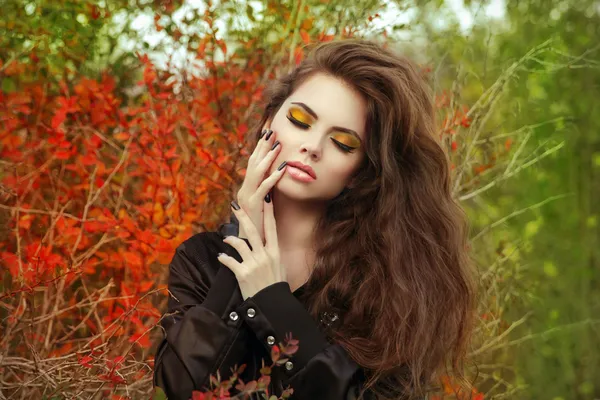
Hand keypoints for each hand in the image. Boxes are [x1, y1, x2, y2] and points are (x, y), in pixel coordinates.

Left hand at [218, 197, 286, 299]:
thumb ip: (273, 254)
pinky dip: (224, 258)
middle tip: (236, 207)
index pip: (271, 228)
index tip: (266, 199)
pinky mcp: (242, 274)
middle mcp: (264, 256)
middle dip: (244, 217)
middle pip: (253, 231)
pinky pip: (229, 261)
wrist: (272, 305)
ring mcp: (253, 264)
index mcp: (275, 252)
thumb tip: (270, 244)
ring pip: (239, 244)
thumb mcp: (280, 268)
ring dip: (230, 239)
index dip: (268, 212)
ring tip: (226, 237)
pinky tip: (220, 257)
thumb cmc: (276, 287)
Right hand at [236, 128, 285, 242]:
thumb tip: (275, 184)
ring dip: (268, 158)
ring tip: (277, 145)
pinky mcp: (252, 206)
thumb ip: (267, 195)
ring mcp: (247, 198)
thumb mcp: (263, 208)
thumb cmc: (258, 229)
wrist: (249, 246)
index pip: (253, 164)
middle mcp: (244, 190)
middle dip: (262, 147)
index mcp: (247, 189)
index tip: (268, 135)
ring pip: (257, 172)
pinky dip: (273, 178)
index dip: (260, 149)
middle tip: (271, 131)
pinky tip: (282, 169)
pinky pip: (263, 188)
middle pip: (253, 163)